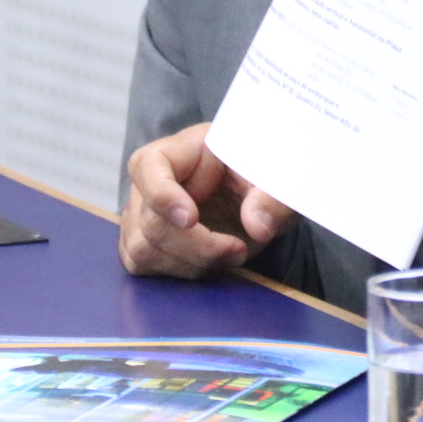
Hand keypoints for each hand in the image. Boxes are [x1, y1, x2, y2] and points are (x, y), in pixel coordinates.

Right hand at [119, 122, 294, 277]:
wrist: (261, 199)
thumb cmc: (263, 176)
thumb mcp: (279, 178)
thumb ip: (273, 198)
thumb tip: (258, 226)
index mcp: (183, 150)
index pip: (148, 165)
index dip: (163, 195)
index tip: (192, 219)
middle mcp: (153, 180)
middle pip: (150, 220)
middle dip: (197, 245)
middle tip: (239, 249)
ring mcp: (144, 212)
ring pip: (143, 250)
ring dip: (190, 263)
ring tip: (232, 255)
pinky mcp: (147, 241)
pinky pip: (145, 265)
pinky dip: (180, 272)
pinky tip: (212, 265)